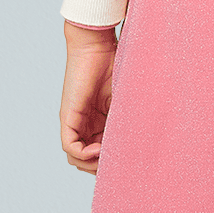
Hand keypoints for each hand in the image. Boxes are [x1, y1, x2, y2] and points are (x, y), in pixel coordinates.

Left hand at [60, 21, 116, 172]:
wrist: (97, 45)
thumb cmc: (116, 65)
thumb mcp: (127, 100)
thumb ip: (129, 120)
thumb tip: (145, 144)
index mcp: (98, 121)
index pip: (99, 153)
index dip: (109, 162)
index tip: (126, 162)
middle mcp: (84, 124)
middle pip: (85, 160)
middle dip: (100, 167)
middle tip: (117, 165)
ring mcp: (74, 121)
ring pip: (75, 157)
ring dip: (91, 163)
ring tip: (108, 156)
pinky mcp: (68, 116)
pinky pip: (69, 146)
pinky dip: (83, 153)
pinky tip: (99, 148)